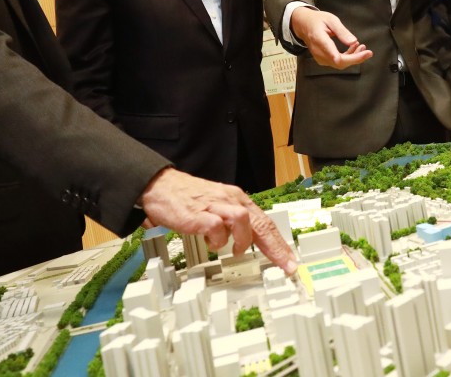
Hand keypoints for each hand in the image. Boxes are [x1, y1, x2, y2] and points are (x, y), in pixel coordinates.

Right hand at [139, 168, 296, 275]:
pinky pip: (216, 227)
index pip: (264, 222)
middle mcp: (230, 200)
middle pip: (261, 223)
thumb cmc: (188, 198)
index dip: (279, 242)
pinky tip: (211, 242)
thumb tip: (247, 241)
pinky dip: (218, 239)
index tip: (289, 259)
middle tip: (286, 265)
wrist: (161, 185)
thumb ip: (232, 222)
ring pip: (243, 219)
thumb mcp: (217, 206)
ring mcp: (215, 206)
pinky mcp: (199, 215)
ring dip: (243, 240)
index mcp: (236, 199)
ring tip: (235, 251)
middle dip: (276, 247)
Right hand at [290, 7, 372, 68]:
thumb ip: (342, 31)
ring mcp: (320, 57)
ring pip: (339, 64)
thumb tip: (353, 42)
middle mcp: (318, 51)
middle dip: (356, 58)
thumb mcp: (331, 20)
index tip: (356, 57)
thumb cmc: (318, 20)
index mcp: (319, 38)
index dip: (343, 57)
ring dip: (353, 58)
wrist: (304, 25)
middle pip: (339, 62)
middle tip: (368, 51)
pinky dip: (348, 57)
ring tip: (361, 46)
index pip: (330, 52)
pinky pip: (337, 62)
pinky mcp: (323, 60)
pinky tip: (353, 48)